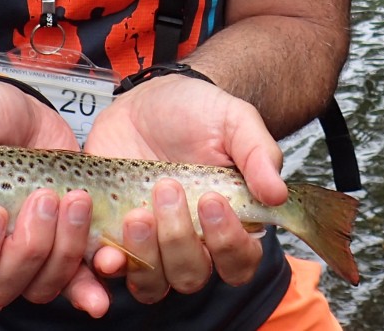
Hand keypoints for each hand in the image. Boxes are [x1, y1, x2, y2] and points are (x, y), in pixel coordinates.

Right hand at [0, 82, 113, 317]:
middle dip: (27, 247)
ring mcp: (25, 262)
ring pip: (40, 286)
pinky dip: (89, 283)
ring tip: (76, 201)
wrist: (28, 122)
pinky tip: (104, 263)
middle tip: (44, 198)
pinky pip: (74, 284)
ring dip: (62, 249)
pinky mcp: (60, 254)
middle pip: (0, 287)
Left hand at [83, 74, 285, 300]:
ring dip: (145, 255)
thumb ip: (259, 153)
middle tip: (168, 190)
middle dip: (179, 239)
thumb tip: (278, 194)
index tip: (211, 200)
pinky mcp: (114, 237)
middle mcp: (192, 241)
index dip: (228, 243)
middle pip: (192, 275)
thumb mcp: (234, 121)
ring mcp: (151, 244)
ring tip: (136, 213)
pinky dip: (110, 265)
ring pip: (154, 283)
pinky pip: (113, 271)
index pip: (240, 261)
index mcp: (229, 222)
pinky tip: (105, 248)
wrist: (147, 100)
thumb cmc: (198, 112)